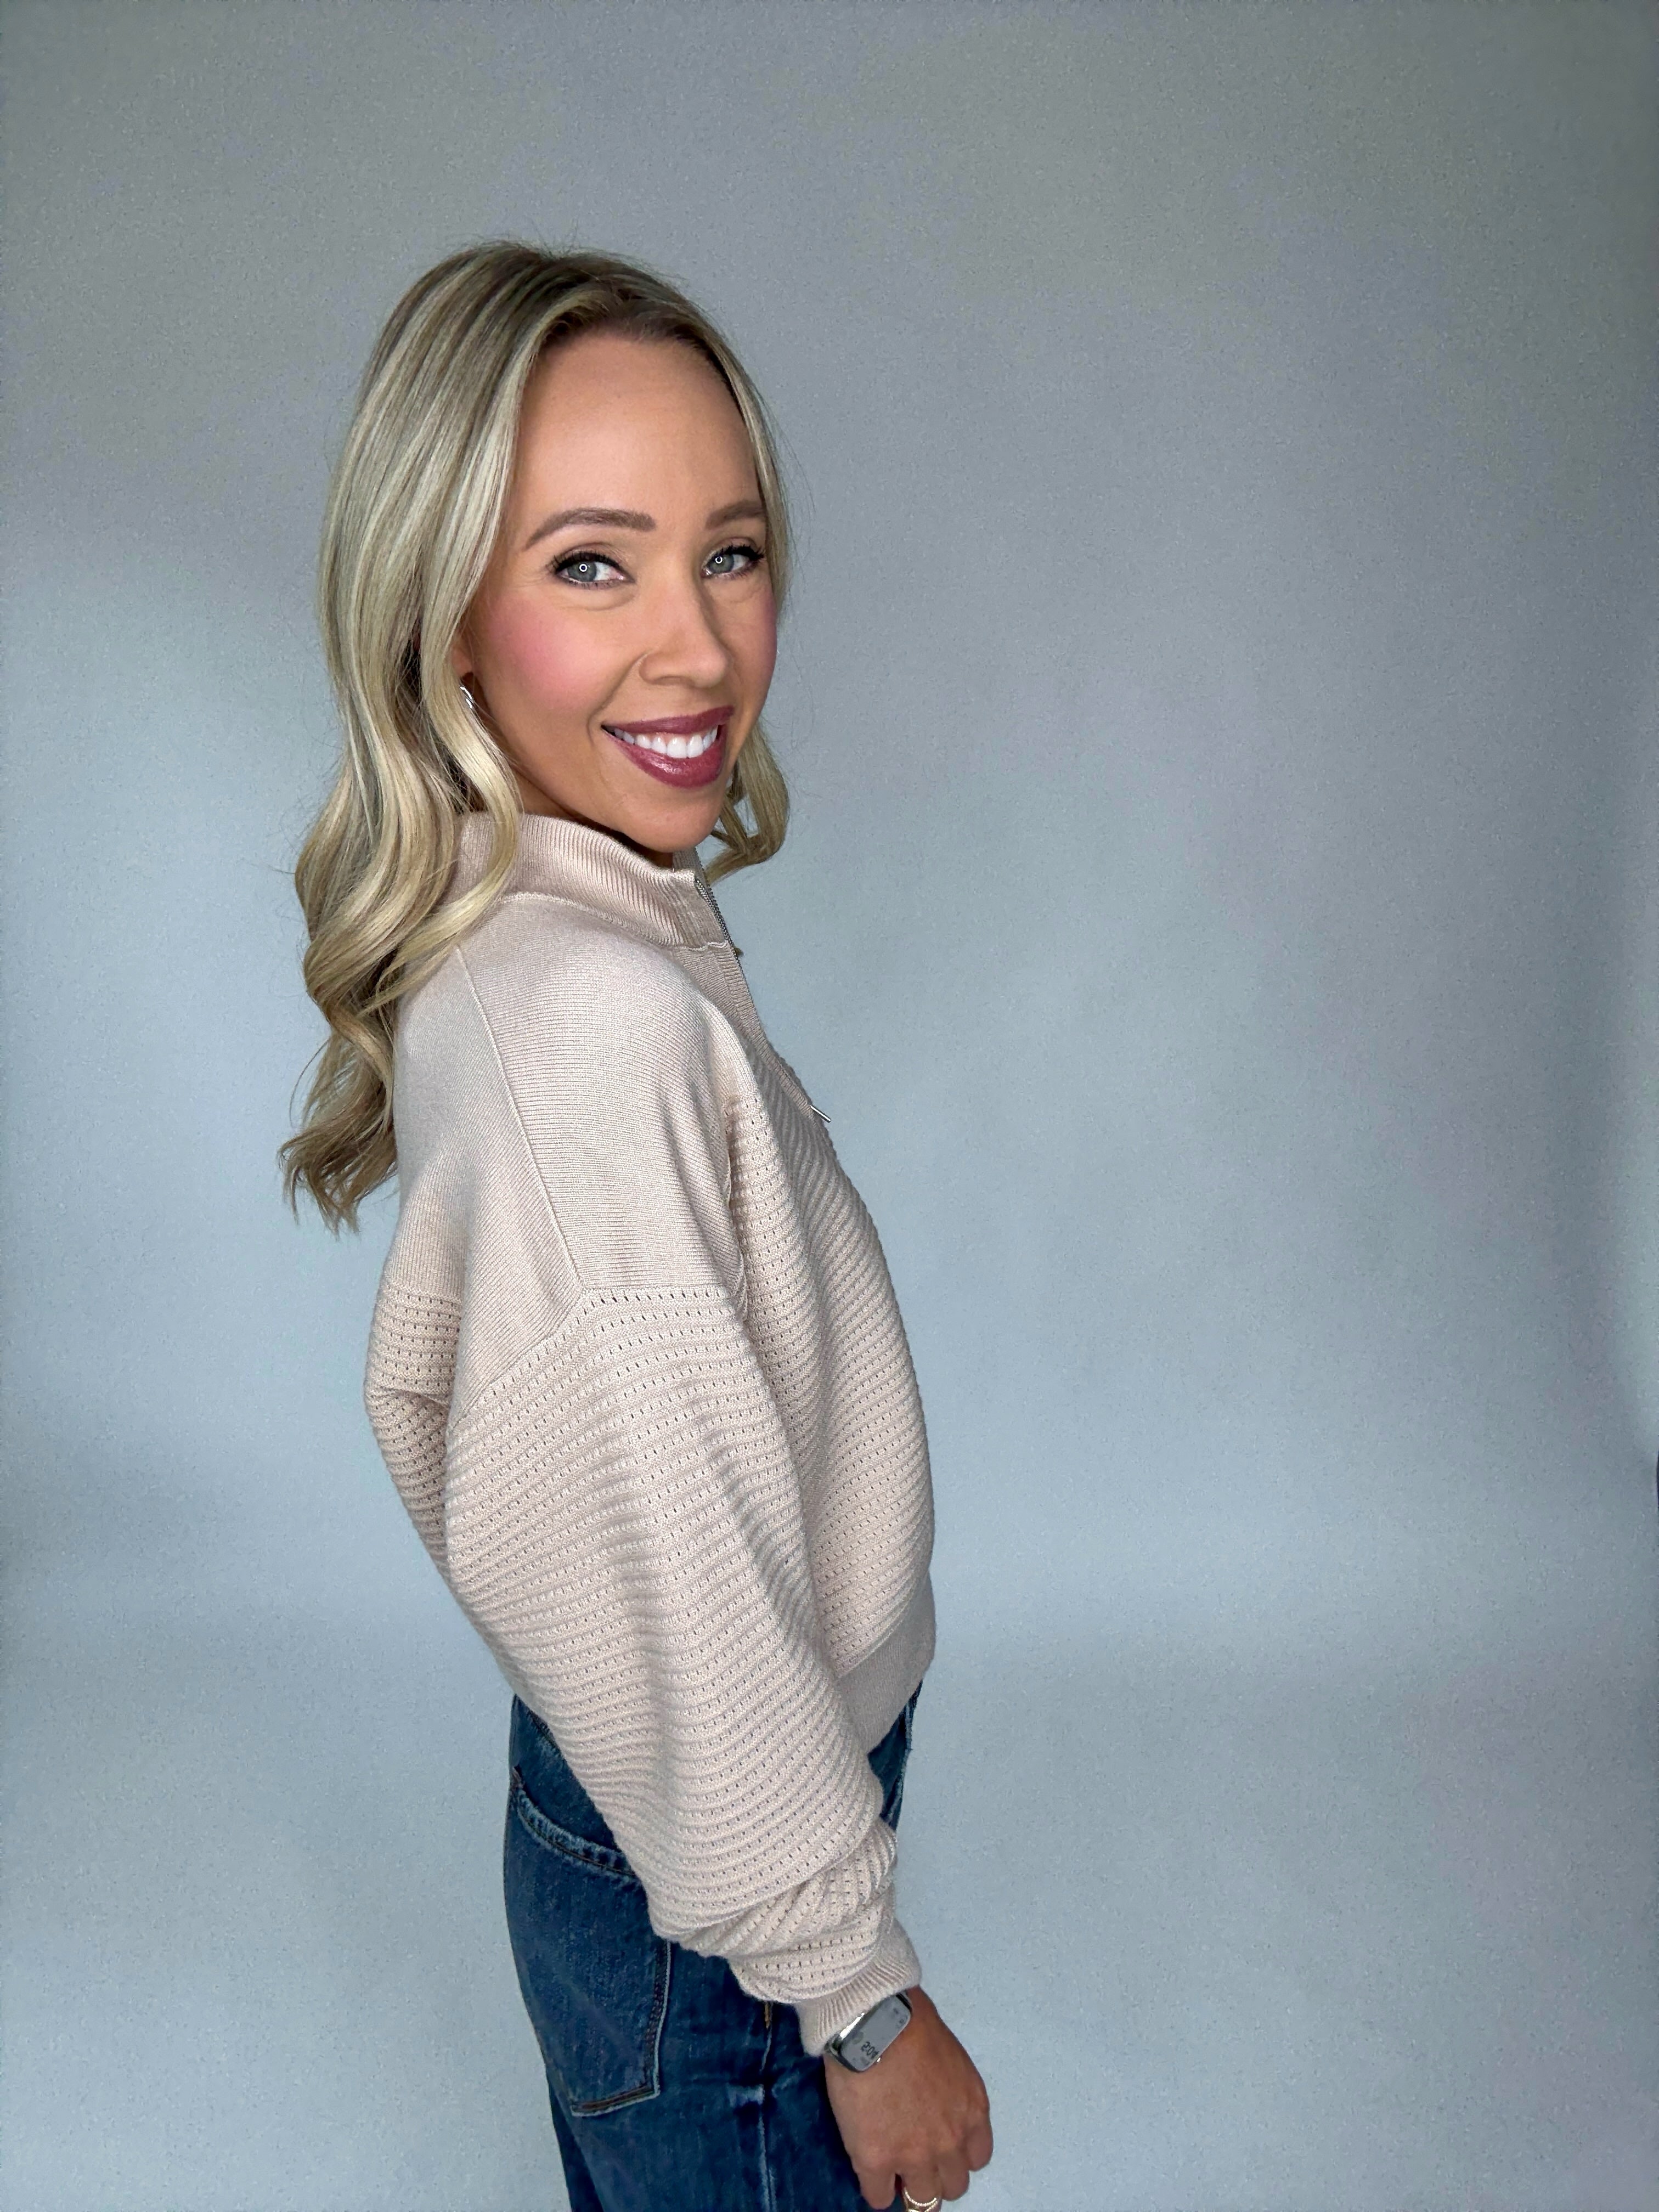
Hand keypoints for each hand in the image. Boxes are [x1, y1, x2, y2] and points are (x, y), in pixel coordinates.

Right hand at [822, 1985, 992, 2207]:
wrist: (875, 2021)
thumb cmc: (912, 2023)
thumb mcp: (951, 2059)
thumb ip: (950, 2093)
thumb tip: (933, 2099)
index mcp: (972, 2112)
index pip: (976, 2159)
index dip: (956, 2154)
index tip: (940, 2146)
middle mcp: (950, 2142)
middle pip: (953, 2185)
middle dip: (936, 2174)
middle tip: (916, 2158)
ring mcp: (914, 2157)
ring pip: (923, 2201)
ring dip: (910, 2188)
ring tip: (894, 2172)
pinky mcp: (876, 2161)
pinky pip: (878, 2198)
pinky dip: (876, 2189)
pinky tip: (869, 2171)